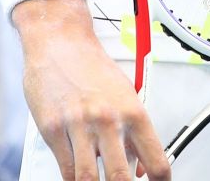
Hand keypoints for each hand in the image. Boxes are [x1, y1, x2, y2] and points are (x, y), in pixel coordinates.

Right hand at [16, 0, 170, 180]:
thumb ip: (133, 132)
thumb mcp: (125, 95)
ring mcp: (79, 126)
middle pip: (120, 177)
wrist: (60, 42)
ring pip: (88, 178)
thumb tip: (142, 167)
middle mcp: (108, 120)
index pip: (156, 158)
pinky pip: (66, 169)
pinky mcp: (53, 130)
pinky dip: (73, 179)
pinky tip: (78, 177)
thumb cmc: (91, 66)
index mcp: (132, 111)